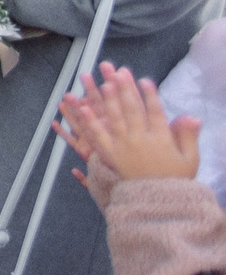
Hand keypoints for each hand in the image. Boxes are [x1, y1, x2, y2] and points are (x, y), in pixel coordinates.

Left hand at [58, 64, 202, 182]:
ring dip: (108, 100)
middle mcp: (140, 141)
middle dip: (125, 89)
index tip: (145, 80)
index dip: (150, 95)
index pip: (155, 113)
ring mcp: (123, 148)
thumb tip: (192, 116)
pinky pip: (97, 138)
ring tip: (102, 83)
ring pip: (114, 119)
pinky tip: (82, 109)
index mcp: (161, 139)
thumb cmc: (175, 178)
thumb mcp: (190, 158)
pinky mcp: (109, 156)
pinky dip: (89, 123)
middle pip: (132, 110)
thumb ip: (188, 135)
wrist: (156, 203)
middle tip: (119, 72)